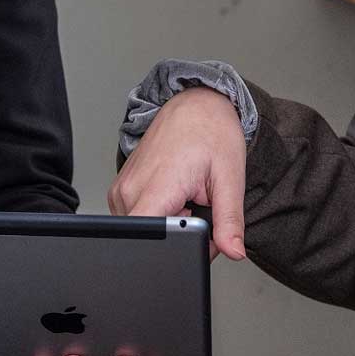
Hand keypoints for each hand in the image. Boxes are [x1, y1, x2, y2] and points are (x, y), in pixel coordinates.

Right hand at [108, 86, 247, 260]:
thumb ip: (229, 221)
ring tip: (185, 196)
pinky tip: (173, 192)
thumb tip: (234, 252)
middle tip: (199, 207)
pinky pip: (139, 215)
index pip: (147, 239)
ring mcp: (122, 189)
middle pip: (151, 238)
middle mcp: (130, 190)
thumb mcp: (229, 178)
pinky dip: (160, 212)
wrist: (196, 104)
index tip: (201, 233)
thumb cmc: (212, 132)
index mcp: (157, 187)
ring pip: (145, 229)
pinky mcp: (120, 189)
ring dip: (169, 222)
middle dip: (181, 234)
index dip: (178, 247)